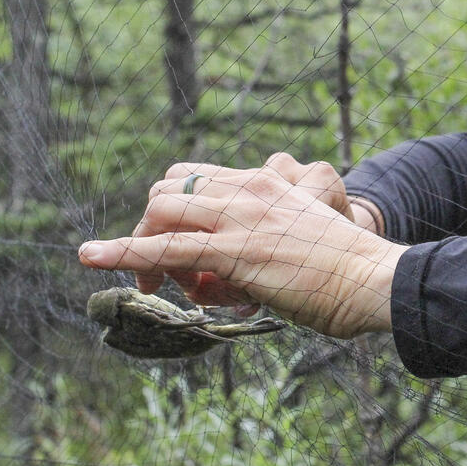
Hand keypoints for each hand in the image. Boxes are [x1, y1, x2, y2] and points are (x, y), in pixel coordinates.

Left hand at [132, 154, 383, 312]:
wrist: (374, 279)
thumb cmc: (347, 271)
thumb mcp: (302, 240)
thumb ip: (262, 244)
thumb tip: (224, 279)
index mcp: (267, 181)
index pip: (194, 180)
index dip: (173, 214)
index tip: (178, 253)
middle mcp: (248, 188)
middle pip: (167, 192)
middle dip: (151, 229)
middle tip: (160, 275)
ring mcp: (239, 216)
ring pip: (160, 214)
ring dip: (138, 247)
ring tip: (143, 285)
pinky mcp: (233, 250)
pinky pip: (165, 248)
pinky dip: (122, 253)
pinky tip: (92, 258)